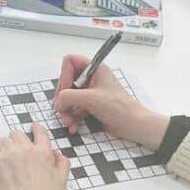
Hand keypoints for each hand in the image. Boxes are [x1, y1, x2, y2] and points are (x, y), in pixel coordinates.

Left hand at [0, 122, 69, 189]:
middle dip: (17, 141)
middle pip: (17, 133)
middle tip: (16, 152)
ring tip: (4, 158)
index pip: (39, 131)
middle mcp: (26, 149)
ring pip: (2, 140)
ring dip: (3, 147)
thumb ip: (62, 163)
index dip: (35, 129)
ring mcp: (10, 155)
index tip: (32, 130)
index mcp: (43, 152)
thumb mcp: (62, 180)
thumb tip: (57, 153)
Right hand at [53, 55, 168, 148]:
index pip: (70, 62)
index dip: (64, 76)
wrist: (133, 125)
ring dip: (66, 111)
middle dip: (63, 99)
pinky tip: (73, 127)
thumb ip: (68, 96)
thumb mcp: (91, 99)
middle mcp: (91, 78)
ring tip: (69, 122)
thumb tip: (57, 102)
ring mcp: (90, 92)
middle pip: (66, 82)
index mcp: (94, 69)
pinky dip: (72, 117)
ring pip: (68, 97)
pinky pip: (74, 108)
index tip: (65, 92)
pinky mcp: (90, 106)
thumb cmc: (119, 108)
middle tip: (62, 110)